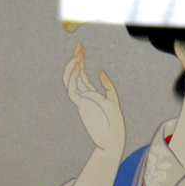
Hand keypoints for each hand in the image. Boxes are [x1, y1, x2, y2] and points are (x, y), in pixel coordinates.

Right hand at [63, 42, 124, 164]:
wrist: (113, 139)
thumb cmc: (114, 123)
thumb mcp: (113, 100)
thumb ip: (108, 86)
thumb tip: (101, 71)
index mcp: (90, 94)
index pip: (81, 74)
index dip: (80, 60)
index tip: (81, 48)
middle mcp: (83, 95)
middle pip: (74, 74)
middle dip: (75, 59)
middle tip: (79, 46)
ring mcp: (81, 100)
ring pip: (70, 81)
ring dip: (73, 67)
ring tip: (79, 55)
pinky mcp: (82, 106)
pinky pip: (72, 90)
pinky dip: (73, 79)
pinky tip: (79, 68)